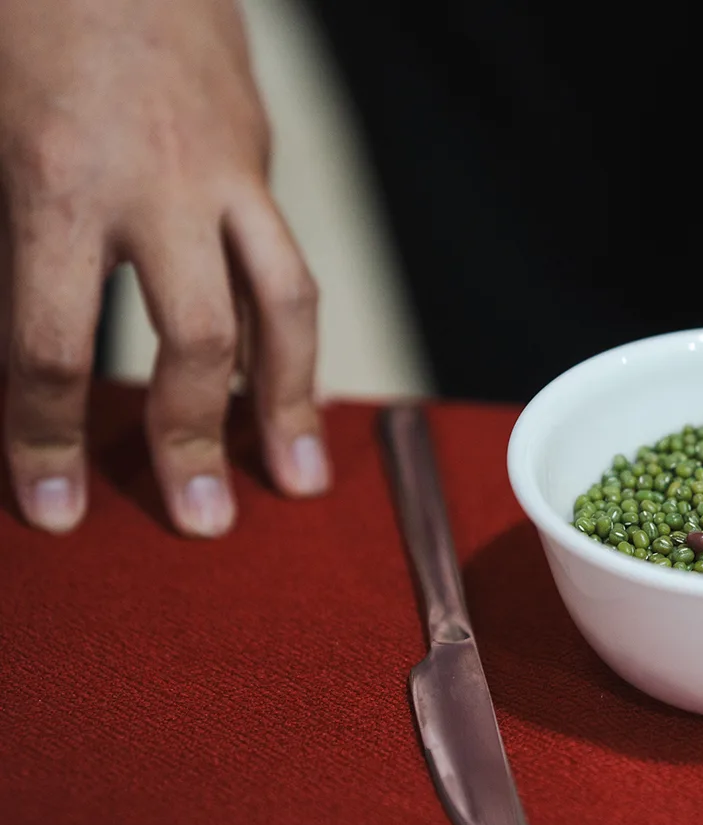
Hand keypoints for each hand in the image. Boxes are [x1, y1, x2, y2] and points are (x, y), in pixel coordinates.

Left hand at [0, 0, 327, 537]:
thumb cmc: (23, 17)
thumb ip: (6, 235)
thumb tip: (13, 349)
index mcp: (58, 182)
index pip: (56, 346)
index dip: (48, 438)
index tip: (53, 511)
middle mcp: (162, 186)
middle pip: (199, 341)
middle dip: (197, 441)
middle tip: (203, 521)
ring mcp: (227, 167)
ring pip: (285, 302)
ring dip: (292, 401)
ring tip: (297, 475)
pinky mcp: (259, 150)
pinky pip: (282, 251)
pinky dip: (286, 327)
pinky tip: (281, 374)